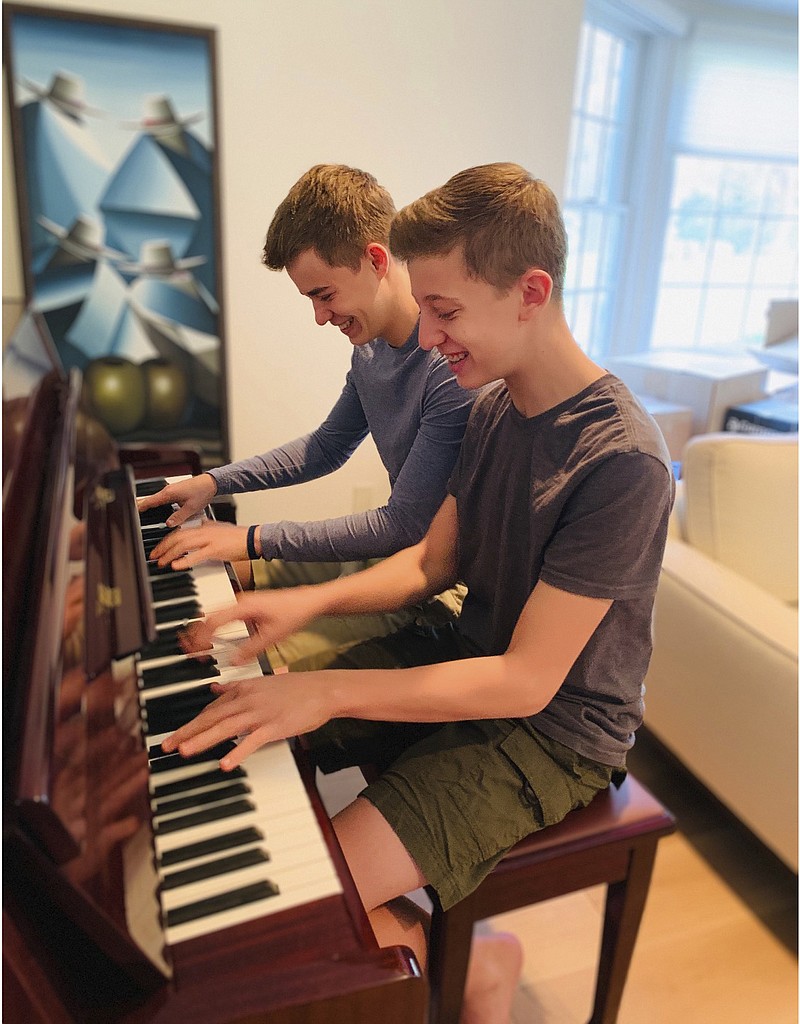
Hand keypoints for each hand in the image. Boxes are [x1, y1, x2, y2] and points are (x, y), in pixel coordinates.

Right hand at [137, 473, 217, 526]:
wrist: (210, 483)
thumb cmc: (202, 492)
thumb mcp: (190, 508)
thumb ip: (178, 517)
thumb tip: (169, 524)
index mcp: (169, 493)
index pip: (149, 501)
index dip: (140, 507)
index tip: (134, 513)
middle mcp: (168, 490)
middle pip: (151, 499)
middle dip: (144, 507)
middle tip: (137, 515)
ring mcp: (171, 489)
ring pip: (157, 499)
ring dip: (152, 505)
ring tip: (146, 514)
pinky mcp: (176, 490)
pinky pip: (163, 498)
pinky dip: (159, 503)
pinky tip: (160, 509)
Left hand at [149, 520, 253, 569]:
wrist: (252, 539)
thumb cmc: (237, 537)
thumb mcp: (218, 528)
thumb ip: (207, 527)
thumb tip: (200, 525)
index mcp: (203, 526)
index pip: (179, 532)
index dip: (166, 540)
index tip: (159, 549)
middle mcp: (203, 531)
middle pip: (177, 537)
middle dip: (163, 547)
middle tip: (154, 556)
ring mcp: (209, 540)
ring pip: (183, 544)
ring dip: (169, 554)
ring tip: (161, 562)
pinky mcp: (215, 550)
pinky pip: (196, 555)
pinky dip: (184, 560)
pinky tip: (176, 566)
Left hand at [161, 674, 331, 770]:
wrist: (322, 689)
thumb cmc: (295, 688)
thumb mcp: (261, 682)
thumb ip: (236, 687)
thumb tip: (215, 688)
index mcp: (243, 689)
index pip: (211, 708)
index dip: (191, 722)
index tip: (175, 736)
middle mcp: (248, 699)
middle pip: (212, 717)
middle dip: (187, 732)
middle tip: (167, 746)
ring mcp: (260, 713)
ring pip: (226, 728)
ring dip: (203, 740)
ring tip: (185, 752)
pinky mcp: (274, 727)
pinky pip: (252, 741)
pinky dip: (237, 752)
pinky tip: (225, 763)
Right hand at [181, 588, 323, 664]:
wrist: (308, 601)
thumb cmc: (294, 613)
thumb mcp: (272, 636)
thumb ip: (251, 650)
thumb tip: (233, 661)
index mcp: (243, 607)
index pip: (213, 621)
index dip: (201, 638)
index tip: (196, 652)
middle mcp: (240, 602)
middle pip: (208, 617)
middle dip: (194, 634)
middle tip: (186, 650)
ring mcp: (242, 603)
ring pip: (214, 615)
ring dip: (202, 630)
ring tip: (193, 646)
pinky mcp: (246, 607)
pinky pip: (222, 615)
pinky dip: (212, 627)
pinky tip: (210, 638)